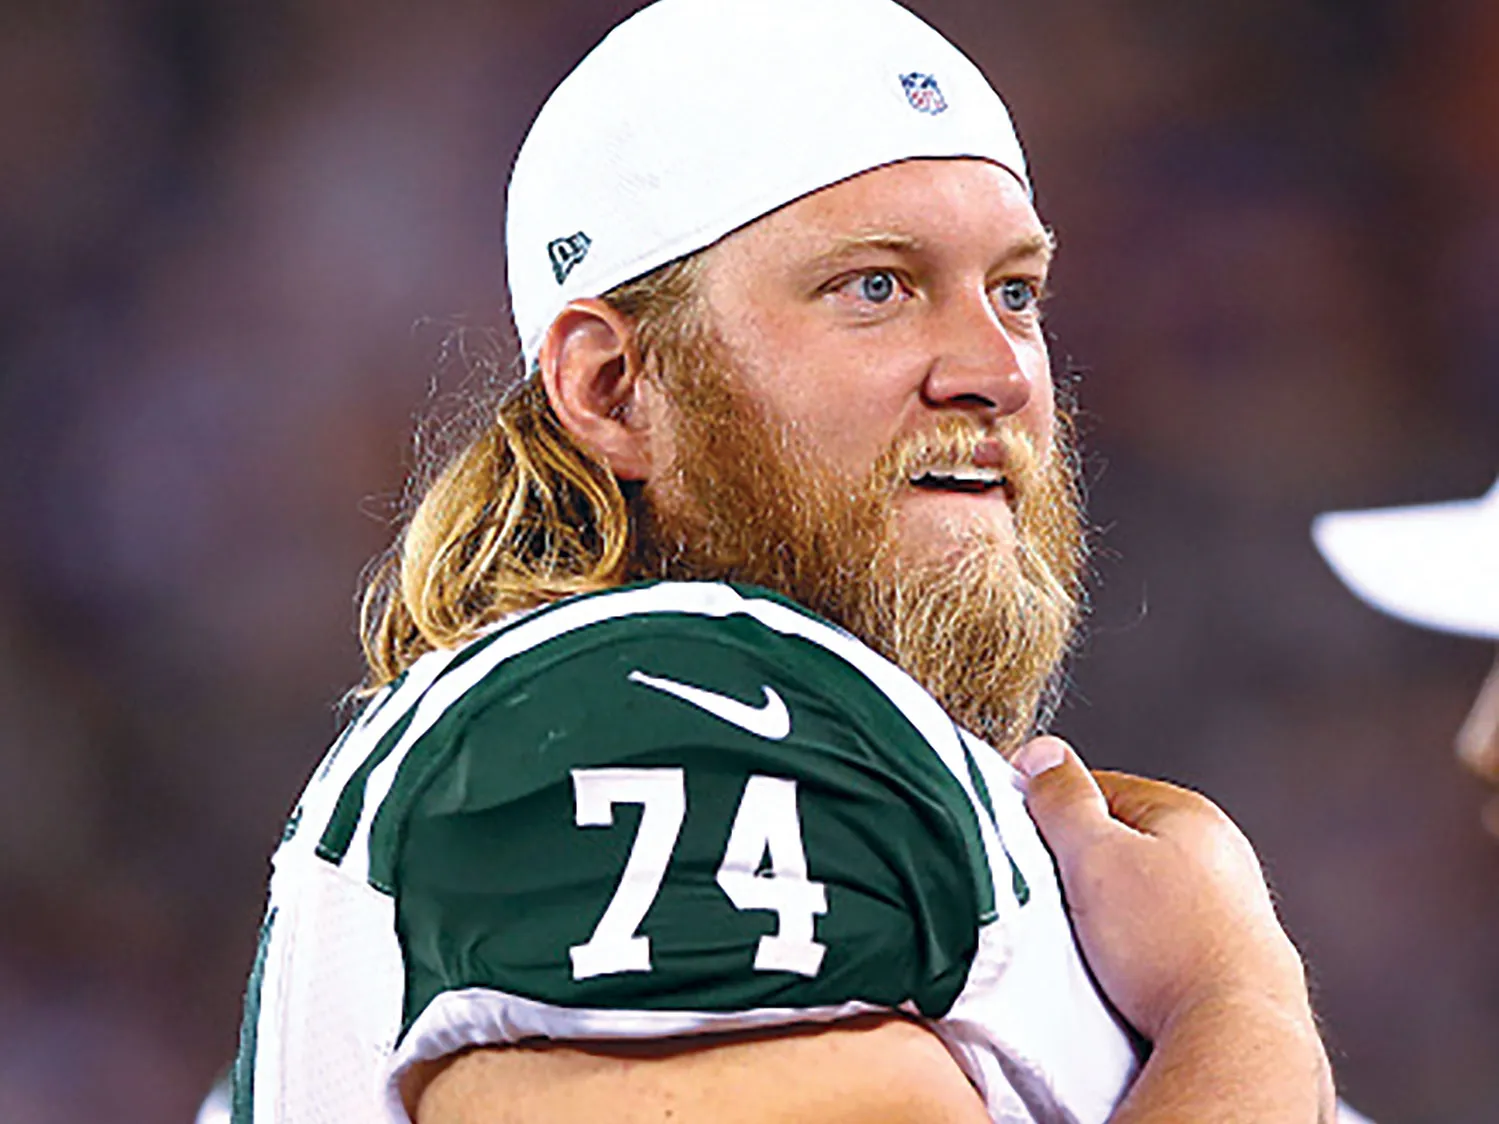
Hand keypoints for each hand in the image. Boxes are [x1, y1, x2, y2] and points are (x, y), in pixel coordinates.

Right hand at [1014, 736, 1308, 1042]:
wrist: (1235, 1033)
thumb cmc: (1165, 943)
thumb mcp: (1094, 855)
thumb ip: (1062, 800)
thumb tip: (1043, 752)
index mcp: (1187, 813)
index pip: (1099, 788)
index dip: (1053, 813)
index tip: (1027, 845)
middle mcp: (1220, 852)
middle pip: (1124, 840)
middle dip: (1084, 864)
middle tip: (1053, 896)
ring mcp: (1233, 906)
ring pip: (1145, 890)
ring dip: (1112, 908)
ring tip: (1088, 939)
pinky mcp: (1234, 956)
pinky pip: (1167, 932)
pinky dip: (1141, 944)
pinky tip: (1126, 968)